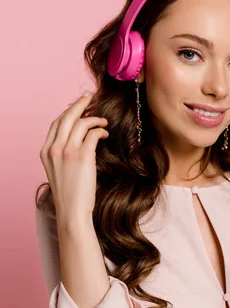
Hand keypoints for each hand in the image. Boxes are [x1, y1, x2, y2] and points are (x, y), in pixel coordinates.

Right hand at [39, 92, 108, 222]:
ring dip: (94, 119)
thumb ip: (64, 154)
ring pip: (81, 122)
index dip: (68, 112)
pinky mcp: (82, 156)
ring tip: (104, 122)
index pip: (56, 124)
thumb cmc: (70, 195)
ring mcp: (66, 151)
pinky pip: (92, 133)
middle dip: (79, 104)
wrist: (72, 211)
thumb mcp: (60, 171)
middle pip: (67, 117)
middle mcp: (54, 148)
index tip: (78, 106)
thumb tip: (80, 140)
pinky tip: (105, 134)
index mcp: (46, 151)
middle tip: (90, 96)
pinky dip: (100, 130)